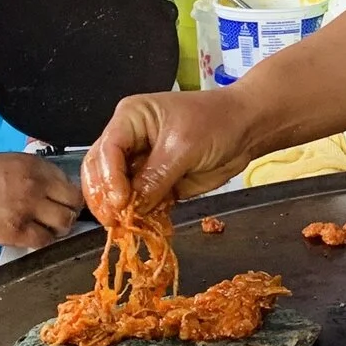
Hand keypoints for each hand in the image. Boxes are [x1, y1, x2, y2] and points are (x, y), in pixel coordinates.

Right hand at [0, 152, 83, 249]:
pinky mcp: (16, 231)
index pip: (70, 181)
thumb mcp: (5, 162)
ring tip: (47, 229)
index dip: (68, 194)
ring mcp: (28, 209)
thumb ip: (30, 173)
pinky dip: (42, 241)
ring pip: (64, 223)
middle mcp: (36, 185)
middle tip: (59, 217)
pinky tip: (32, 238)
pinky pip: (43, 241)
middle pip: (74, 203)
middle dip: (70, 212)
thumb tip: (49, 188)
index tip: (63, 202)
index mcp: (34, 165)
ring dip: (59, 229)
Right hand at [85, 86, 269, 218]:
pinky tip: (142, 224)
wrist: (246, 130)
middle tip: (115, 220)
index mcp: (130, 118)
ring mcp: (139, 163)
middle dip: (105, 196)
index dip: (108, 179)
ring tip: (126, 226)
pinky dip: (138, 215)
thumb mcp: (185, 146)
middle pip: (100, 170)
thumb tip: (134, 205)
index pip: (106, 150)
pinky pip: (138, 202)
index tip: (120, 203)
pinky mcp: (153, 183)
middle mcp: (128, 140)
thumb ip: (156, 176)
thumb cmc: (217, 122)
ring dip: (119, 210)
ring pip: (115, 190)